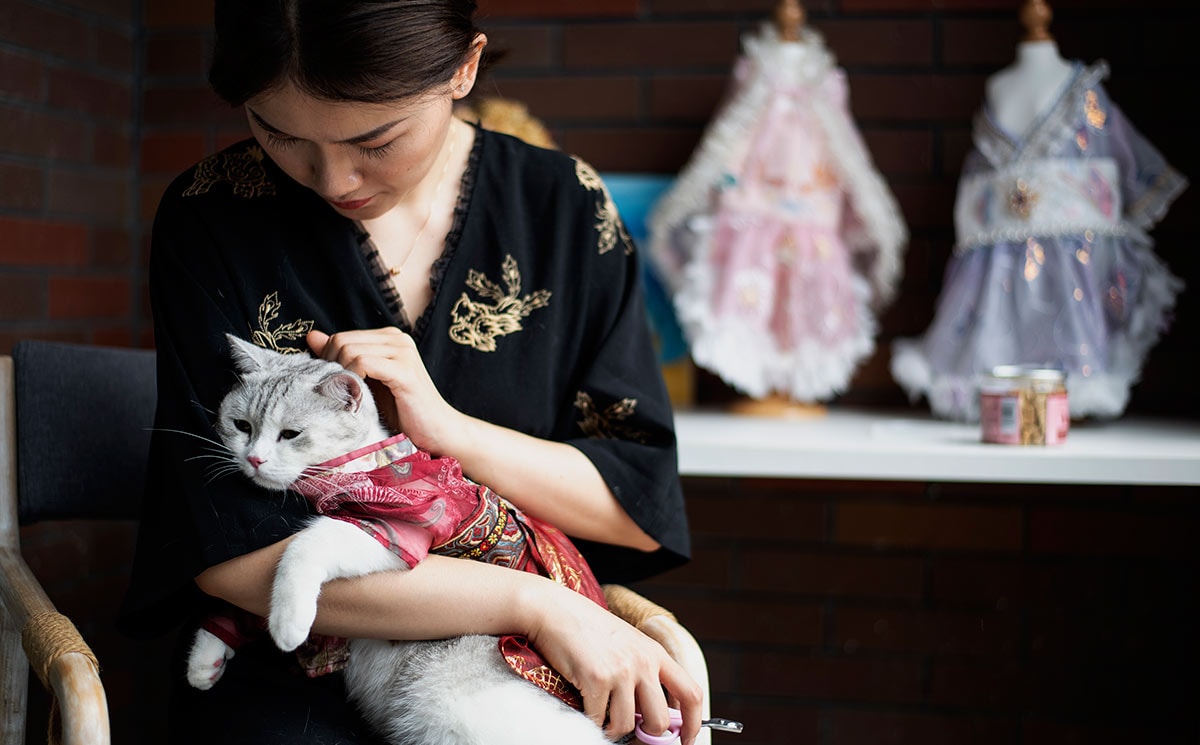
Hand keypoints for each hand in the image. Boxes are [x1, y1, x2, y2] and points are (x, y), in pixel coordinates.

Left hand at [307, 328, 466, 454]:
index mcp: (389, 338)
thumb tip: (313, 336)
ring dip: (342, 377)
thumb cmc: (403, 411)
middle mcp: (398, 339)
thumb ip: (343, 357)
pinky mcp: (405, 371)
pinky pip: (363, 363)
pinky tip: (359, 399)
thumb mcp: (368, 382)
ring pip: (350, 350)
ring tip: (349, 399)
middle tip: (338, 395)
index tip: (332, 386)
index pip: (341, 337)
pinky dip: (353, 380)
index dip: (328, 362)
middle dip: (332, 368)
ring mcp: (403, 352)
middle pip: (342, 341)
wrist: (437, 431)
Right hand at [522, 580, 703, 743]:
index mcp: (655, 654)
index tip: (685, 739)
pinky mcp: (596, 679)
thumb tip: (654, 716)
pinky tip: (586, 706)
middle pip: (661, 720)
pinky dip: (593, 721)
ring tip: (603, 715)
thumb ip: (644, 675)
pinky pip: (599, 720)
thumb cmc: (589, 630)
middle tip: (634, 733)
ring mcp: (621, 671)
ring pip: (628, 726)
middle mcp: (643, 662)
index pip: (691, 693)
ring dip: (614, 729)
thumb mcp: (628, 645)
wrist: (556, 611)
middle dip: (648, 735)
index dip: (693, 723)